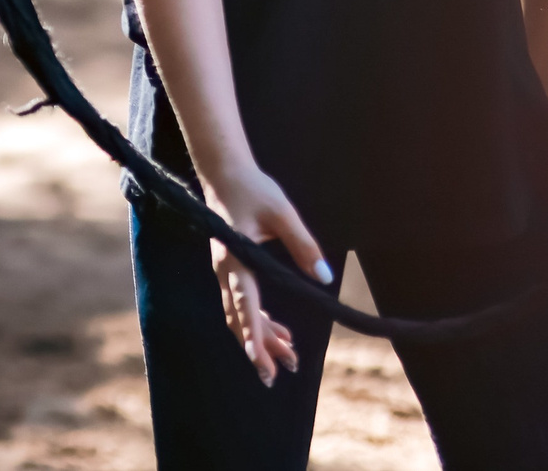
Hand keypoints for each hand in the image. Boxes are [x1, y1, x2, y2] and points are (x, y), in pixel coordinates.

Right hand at [201, 162, 330, 385]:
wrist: (224, 172)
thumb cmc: (252, 189)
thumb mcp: (281, 212)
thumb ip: (303, 244)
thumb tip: (323, 278)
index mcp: (236, 259)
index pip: (245, 306)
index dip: (254, 336)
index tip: (260, 363)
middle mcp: (226, 270)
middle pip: (240, 318)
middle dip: (258, 348)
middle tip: (276, 376)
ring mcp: (227, 270)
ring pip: (241, 314)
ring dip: (262, 337)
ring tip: (289, 359)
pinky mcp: (233, 267)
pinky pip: (242, 302)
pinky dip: (259, 320)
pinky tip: (280, 331)